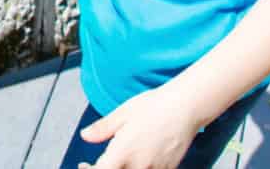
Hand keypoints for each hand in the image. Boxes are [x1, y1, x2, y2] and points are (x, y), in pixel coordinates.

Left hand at [78, 88, 204, 168]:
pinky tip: (137, 160)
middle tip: (99, 163)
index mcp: (123, 152)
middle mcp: (138, 166)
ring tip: (119, 160)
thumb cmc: (154, 106)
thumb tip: (85, 136)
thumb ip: (102, 128)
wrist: (185, 107)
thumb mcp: (123, 113)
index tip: (84, 165)